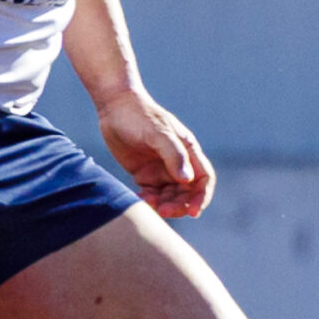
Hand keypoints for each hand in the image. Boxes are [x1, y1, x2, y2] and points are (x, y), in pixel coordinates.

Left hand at [97, 87, 215, 217]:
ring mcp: (161, 169)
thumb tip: (186, 180)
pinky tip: (139, 198)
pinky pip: (151, 194)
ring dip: (163, 204)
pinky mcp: (144, 174)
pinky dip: (148, 200)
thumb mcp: (158, 133)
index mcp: (188, 151)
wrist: (114, 107)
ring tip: (148, 203)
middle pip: (187, 192)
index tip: (193, 211)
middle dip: (179, 205)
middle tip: (164, 211)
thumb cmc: (139, 115)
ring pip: (170, 196)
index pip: (203, 179)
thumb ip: (173, 155)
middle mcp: (178, 162)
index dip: (202, 197)